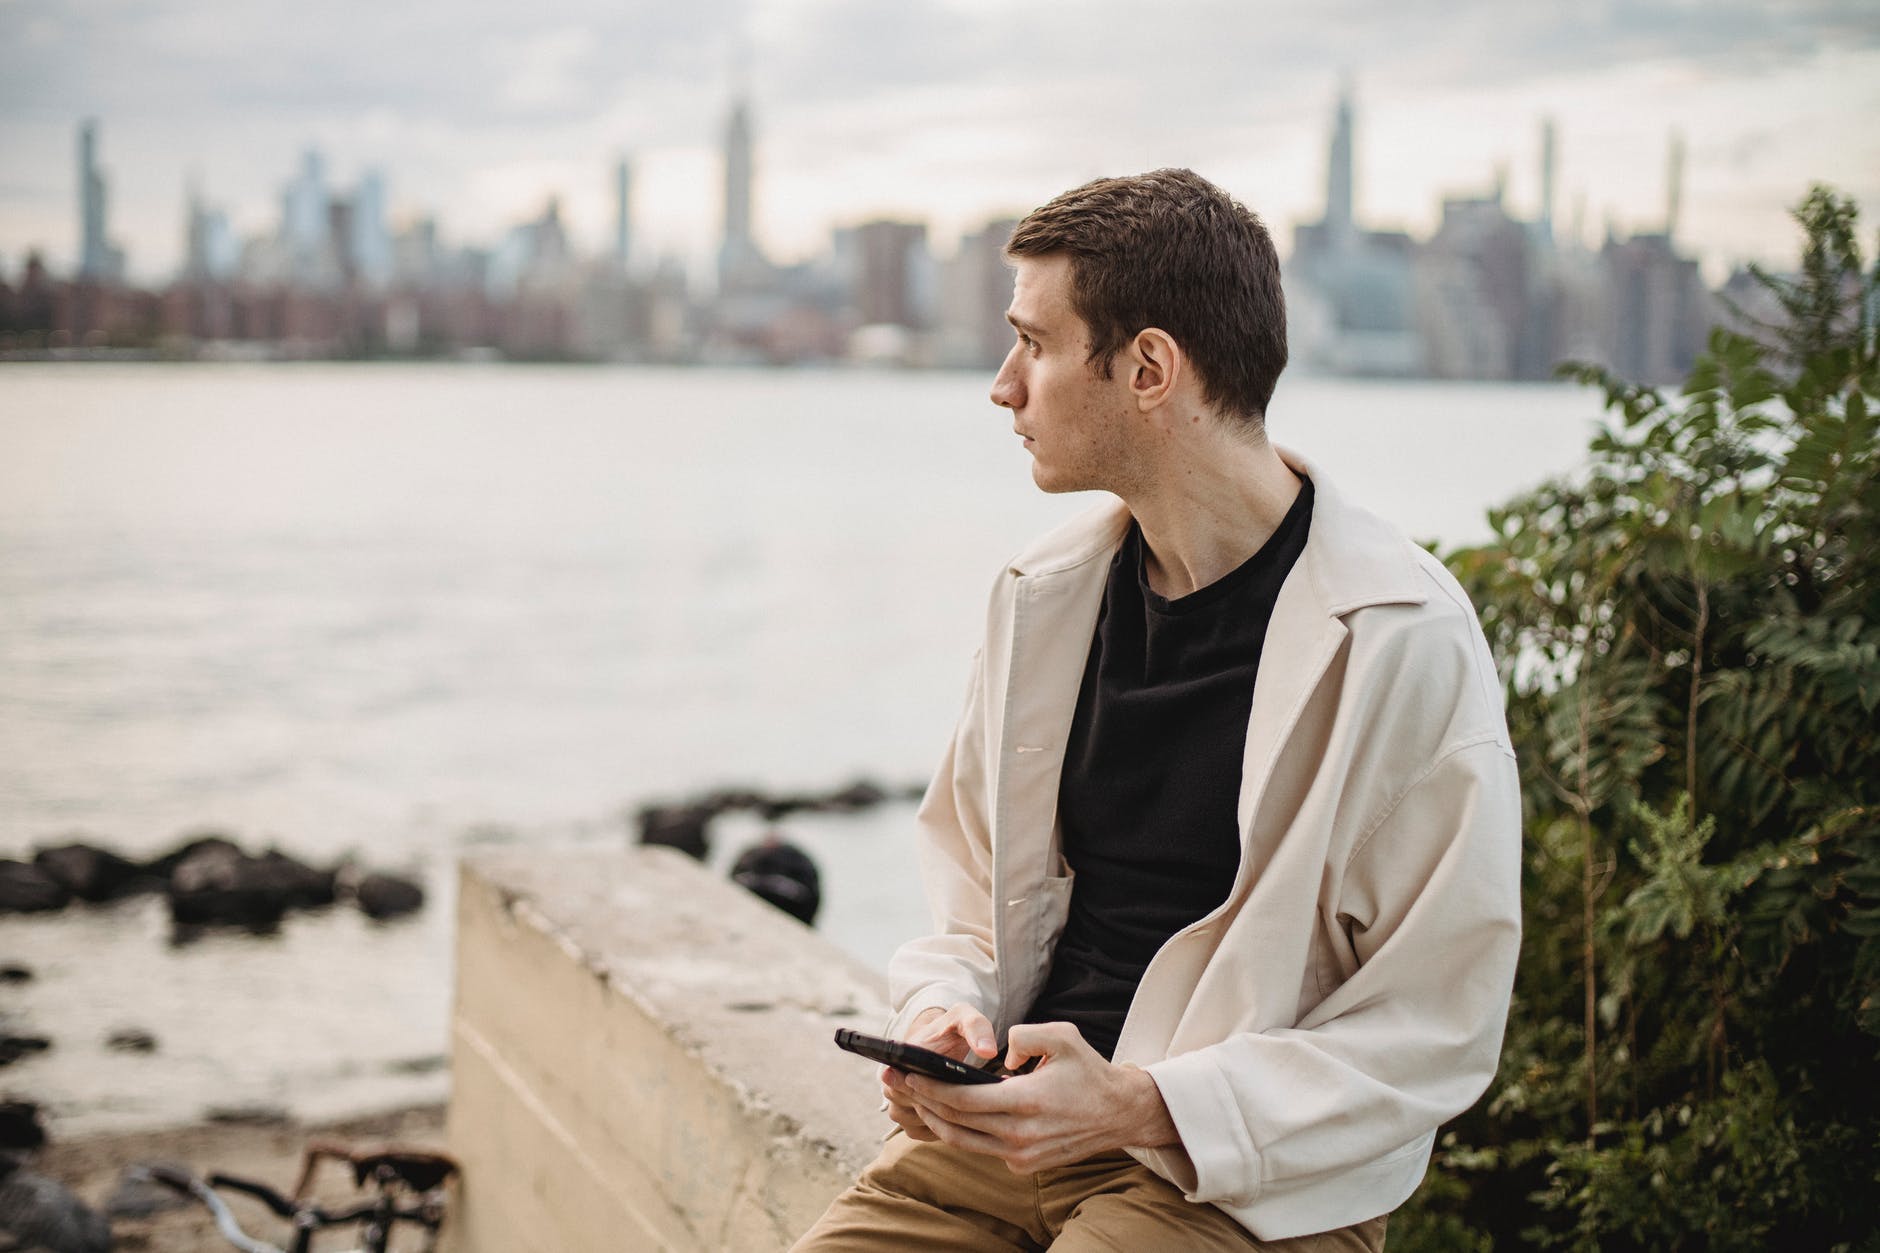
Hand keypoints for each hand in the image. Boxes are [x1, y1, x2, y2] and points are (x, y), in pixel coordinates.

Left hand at [889, 1021, 1180, 1172]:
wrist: (1118, 1114)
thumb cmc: (1088, 1071)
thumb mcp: (1063, 1036)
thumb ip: (1025, 1034)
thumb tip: (1000, 1052)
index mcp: (1026, 1102)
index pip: (963, 1100)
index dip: (931, 1088)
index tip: (910, 1073)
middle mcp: (1020, 1135)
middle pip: (956, 1122)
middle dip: (924, 1103)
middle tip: (901, 1084)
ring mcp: (1022, 1156)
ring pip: (963, 1142)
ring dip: (936, 1122)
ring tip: (917, 1101)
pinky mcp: (1024, 1165)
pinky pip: (982, 1149)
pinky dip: (960, 1133)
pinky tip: (946, 1115)